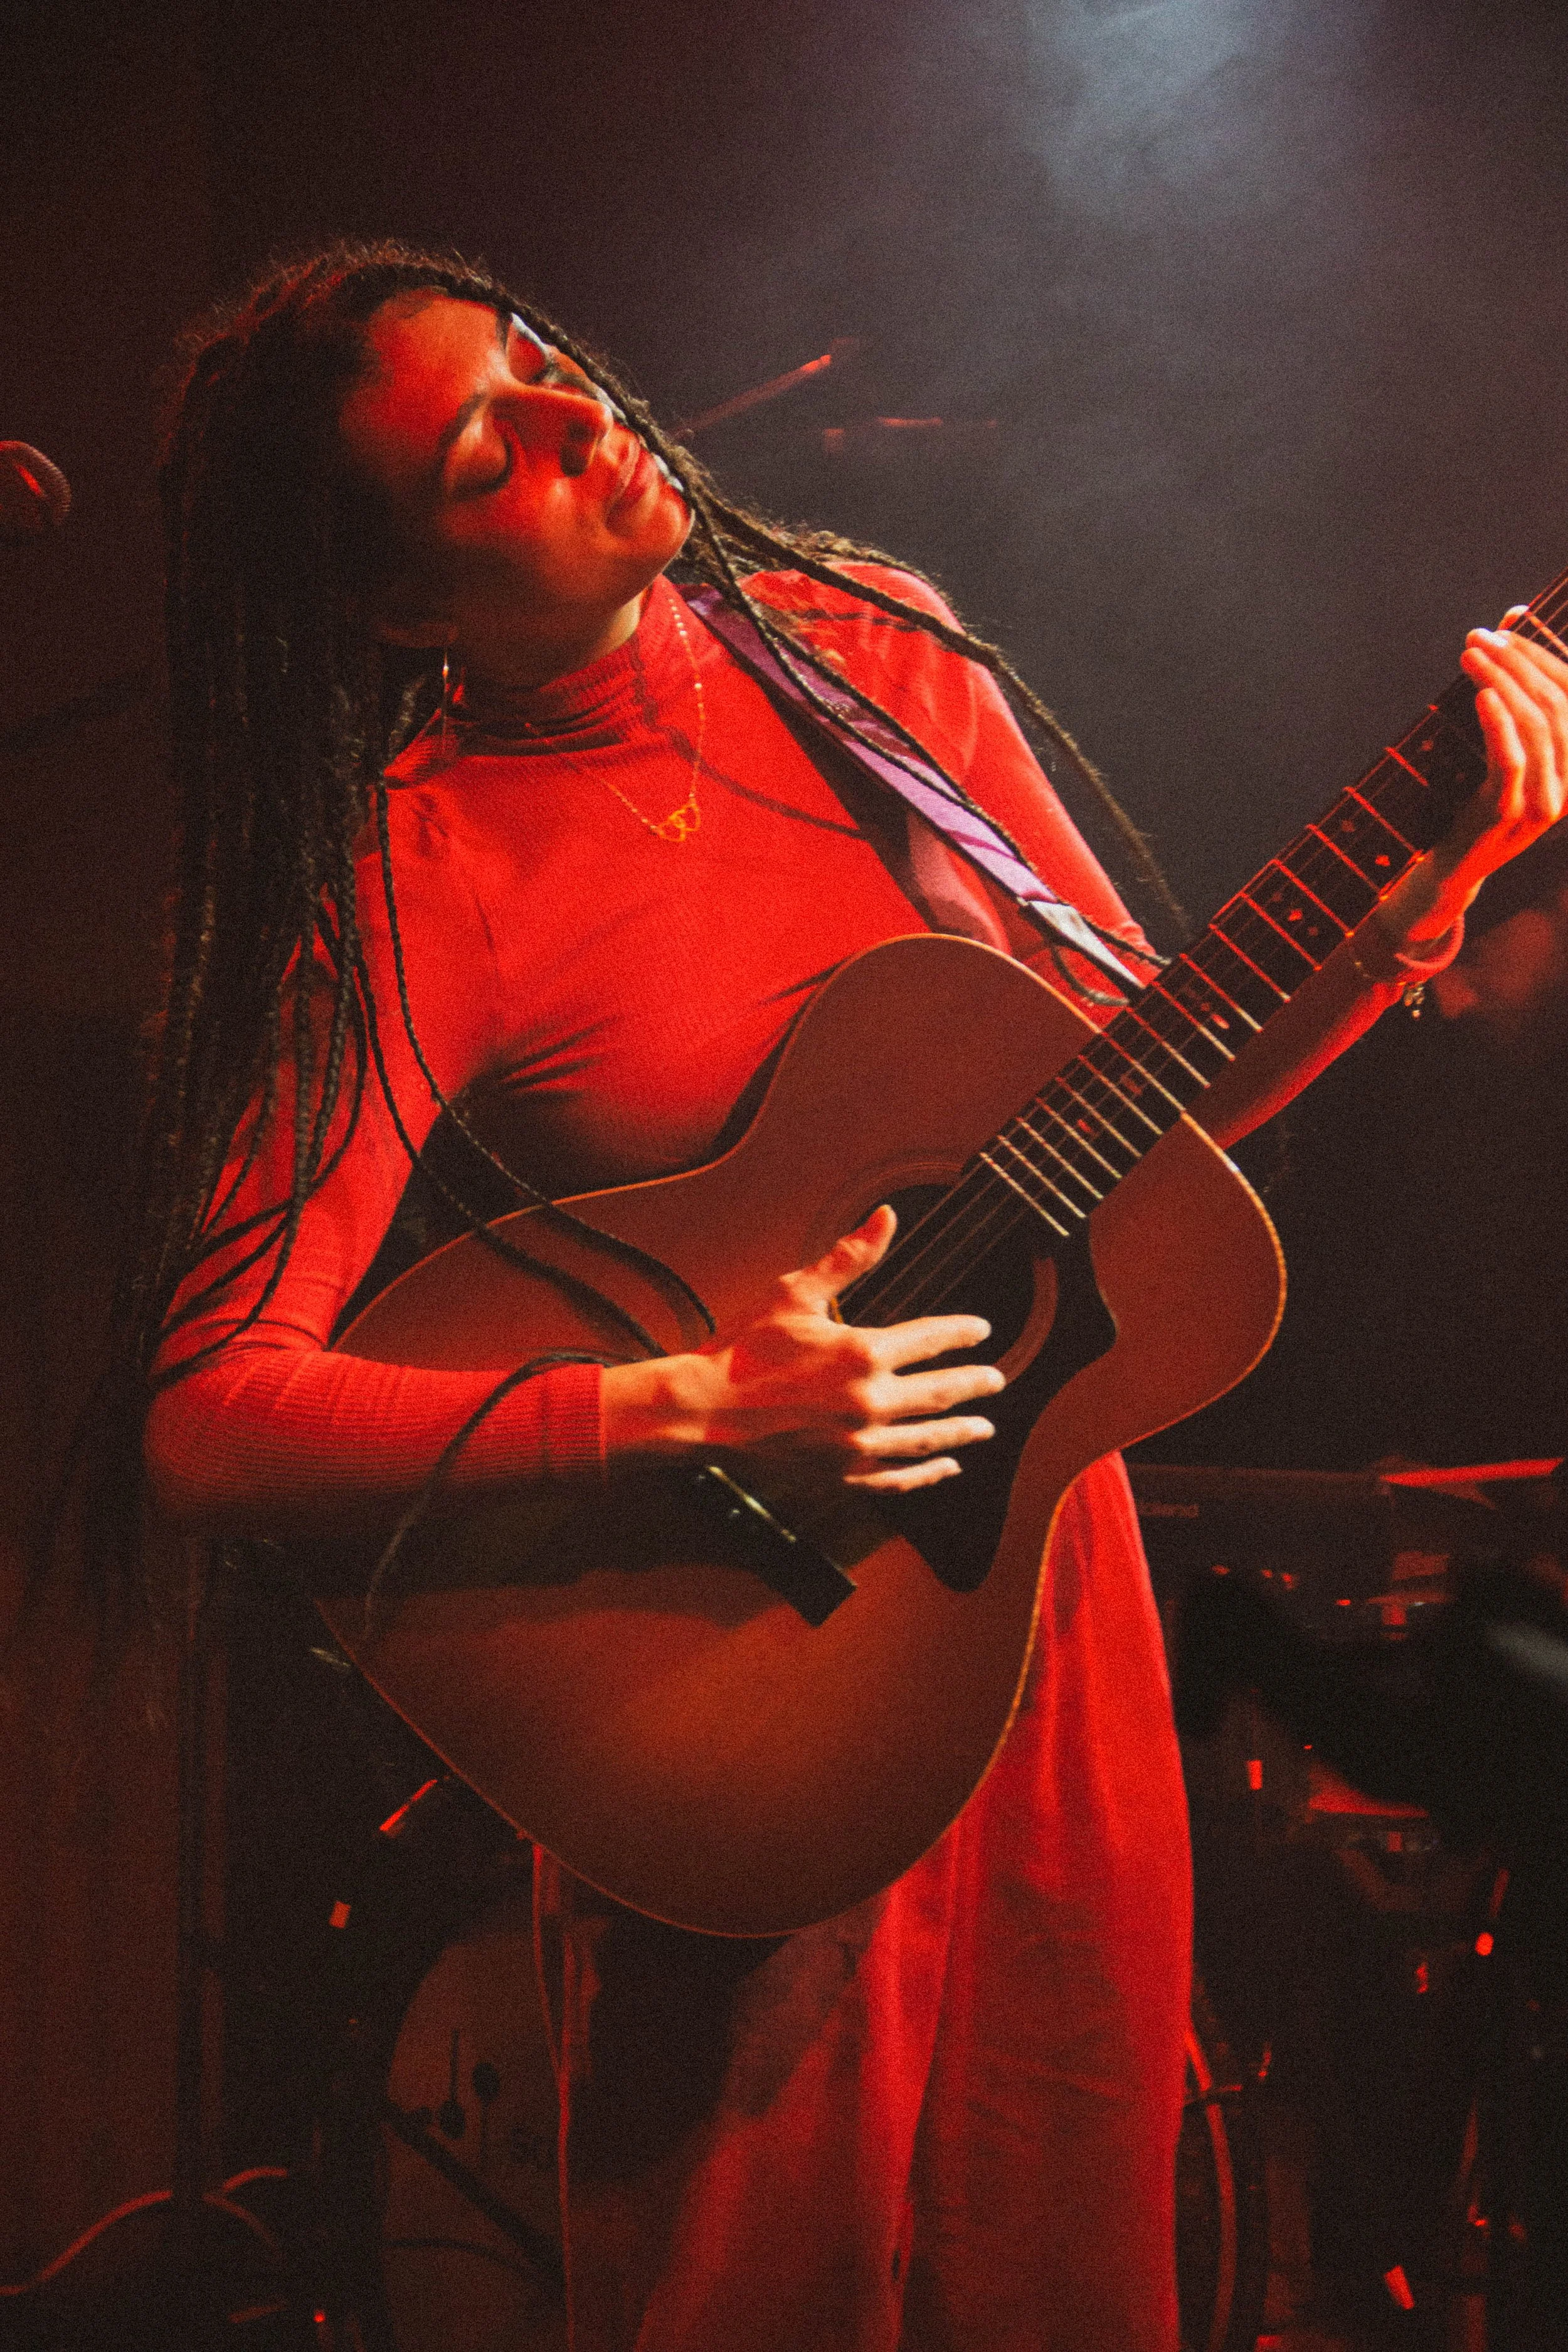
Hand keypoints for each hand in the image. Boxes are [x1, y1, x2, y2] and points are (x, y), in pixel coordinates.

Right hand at [600, 1205, 1005, 1493]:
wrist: (702, 1409)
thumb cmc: (744, 1348)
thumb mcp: (795, 1292)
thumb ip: (849, 1257)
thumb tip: (887, 1216)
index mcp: (863, 1353)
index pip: (932, 1339)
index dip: (961, 1333)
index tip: (981, 1330)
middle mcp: (869, 1402)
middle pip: (941, 1393)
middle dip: (974, 1385)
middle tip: (995, 1382)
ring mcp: (857, 1444)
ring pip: (927, 1439)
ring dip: (961, 1433)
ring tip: (984, 1428)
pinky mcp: (841, 1474)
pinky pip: (897, 1480)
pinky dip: (925, 1474)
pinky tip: (944, 1468)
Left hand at [1380, 612, 1567, 949]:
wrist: (1453, 864)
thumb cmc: (1475, 794)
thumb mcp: (1501, 739)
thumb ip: (1512, 685)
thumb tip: (1513, 615)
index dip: (1544, 655)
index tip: (1508, 628)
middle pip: (1558, 704)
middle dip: (1520, 662)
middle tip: (1481, 638)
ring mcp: (1545, 802)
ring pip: (1538, 726)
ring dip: (1503, 681)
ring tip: (1471, 655)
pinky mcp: (1510, 814)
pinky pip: (1512, 759)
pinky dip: (1498, 721)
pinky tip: (1482, 694)